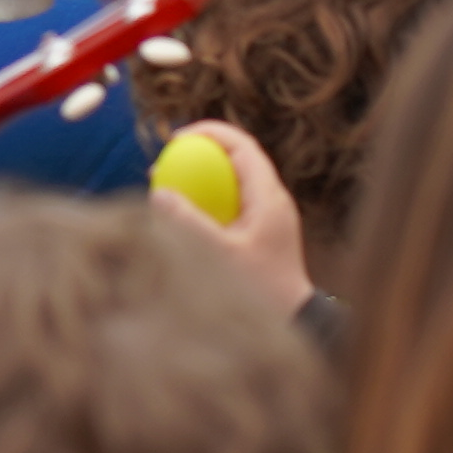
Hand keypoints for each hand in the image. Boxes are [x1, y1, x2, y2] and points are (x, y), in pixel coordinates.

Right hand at [149, 118, 312, 314]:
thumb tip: (159, 193)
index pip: (242, 146)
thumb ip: (188, 223)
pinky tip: (185, 216)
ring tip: (168, 186)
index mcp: (269, 198)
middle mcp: (273, 200)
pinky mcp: (262, 230)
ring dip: (203, 177)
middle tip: (166, 161)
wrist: (293, 319)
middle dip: (201, 152)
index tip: (176, 139)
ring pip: (234, 179)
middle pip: (237, 158)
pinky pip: (232, 201)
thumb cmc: (260, 291)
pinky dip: (209, 199)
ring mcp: (269, 215)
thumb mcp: (220, 255)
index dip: (209, 133)